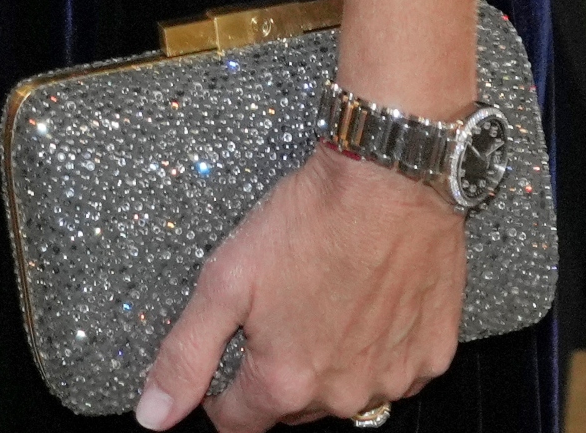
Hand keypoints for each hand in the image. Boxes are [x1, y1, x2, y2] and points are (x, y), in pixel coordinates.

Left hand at [136, 146, 465, 428]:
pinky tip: (369, 300)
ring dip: (331, 358)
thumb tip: (154, 414)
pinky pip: (396, 367)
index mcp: (285, 382)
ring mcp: (391, 378)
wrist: (388, 178)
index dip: (222, 394)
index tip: (225, 363)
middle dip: (279, 369)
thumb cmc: (311, 219)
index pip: (239, 421)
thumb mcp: (224, 279)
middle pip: (293, 405)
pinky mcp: (430, 354)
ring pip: (346, 388)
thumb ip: (185, 354)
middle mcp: (340, 394)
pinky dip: (380, 345)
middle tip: (278, 309)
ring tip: (324, 296)